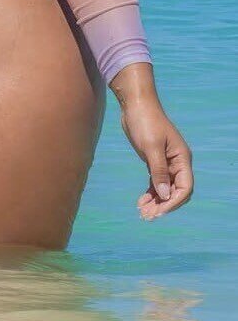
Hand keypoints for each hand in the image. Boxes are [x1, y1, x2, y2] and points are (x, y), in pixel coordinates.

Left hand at [120, 99, 193, 219]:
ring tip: (142, 212)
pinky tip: (141, 202)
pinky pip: (156, 182)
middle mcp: (177, 163)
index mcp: (182, 159)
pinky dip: (150, 193)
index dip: (174, 202)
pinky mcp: (154, 161)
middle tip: (147, 216)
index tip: (159, 210)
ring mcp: (165, 162)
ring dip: (155, 202)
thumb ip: (158, 171)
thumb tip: (164, 194)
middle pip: (175, 191)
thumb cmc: (146, 122)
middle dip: (163, 205)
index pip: (185, 187)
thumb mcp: (151, 146)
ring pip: (164, 188)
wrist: (135, 104)